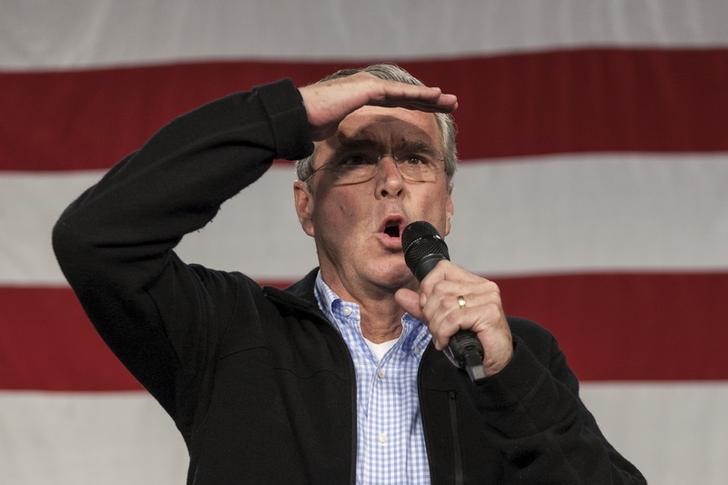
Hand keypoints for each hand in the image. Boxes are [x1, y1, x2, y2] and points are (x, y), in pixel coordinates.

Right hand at [298, 72, 457, 140]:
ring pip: (407, 92)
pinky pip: (399, 93)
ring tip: (450, 101)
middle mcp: (367, 89)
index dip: (414, 108)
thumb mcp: (334, 135)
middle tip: (450, 105)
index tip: (431, 114)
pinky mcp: (368, 89)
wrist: (298, 117)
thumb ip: (345, 138)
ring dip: (430, 97)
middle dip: (428, 101)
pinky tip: (436, 97)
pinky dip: (418, 95)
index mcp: (361, 100)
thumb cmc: (309, 127)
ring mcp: (368, 86)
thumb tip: (346, 154)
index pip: (394, 104)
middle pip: (405, 96)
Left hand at [395, 260, 512, 376]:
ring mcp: (488, 298)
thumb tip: (400, 295)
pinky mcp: (489, 313)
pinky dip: (444, 333)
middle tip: (437, 329)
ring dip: (437, 327)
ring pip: (444, 305)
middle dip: (430, 313)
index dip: (427, 288)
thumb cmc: (472, 340)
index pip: (442, 269)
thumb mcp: (442, 320)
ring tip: (442, 337)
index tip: (427, 308)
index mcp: (473, 282)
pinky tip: (446, 342)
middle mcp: (483, 287)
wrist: (494, 363)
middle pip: (439, 289)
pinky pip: (453, 319)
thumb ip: (422, 307)